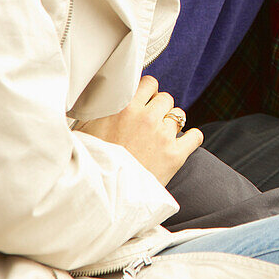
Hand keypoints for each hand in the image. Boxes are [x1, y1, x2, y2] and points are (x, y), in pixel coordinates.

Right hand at [77, 75, 201, 184]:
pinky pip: (195, 136)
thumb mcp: (84, 129)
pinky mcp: (175, 154)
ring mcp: (162, 135)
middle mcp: (146, 117)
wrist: (102, 195)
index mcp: (124, 107)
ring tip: (160, 135)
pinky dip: (190, 139)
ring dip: (172, 122)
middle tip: (150, 121)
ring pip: (179, 115)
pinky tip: (181, 144)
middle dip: (159, 107)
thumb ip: (99, 109)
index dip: (147, 92)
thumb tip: (103, 96)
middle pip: (165, 98)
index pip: (149, 83)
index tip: (144, 100)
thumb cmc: (90, 162)